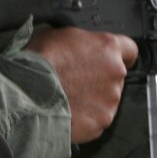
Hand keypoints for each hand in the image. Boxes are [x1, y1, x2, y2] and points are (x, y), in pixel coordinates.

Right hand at [25, 27, 138, 143]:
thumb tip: (78, 47)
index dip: (120, 55)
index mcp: (108, 47)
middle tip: (76, 81)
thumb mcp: (59, 35)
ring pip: (106, 100)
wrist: (26, 93)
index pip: (130, 49)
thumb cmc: (38, 62)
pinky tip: (67, 112)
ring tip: (68, 98)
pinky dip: (85, 118)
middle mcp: (115, 73)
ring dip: (93, 100)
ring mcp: (110, 100)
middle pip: (115, 77)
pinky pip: (96, 120)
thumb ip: (80, 42)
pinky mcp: (101, 122)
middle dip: (99, 79)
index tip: (111, 61)